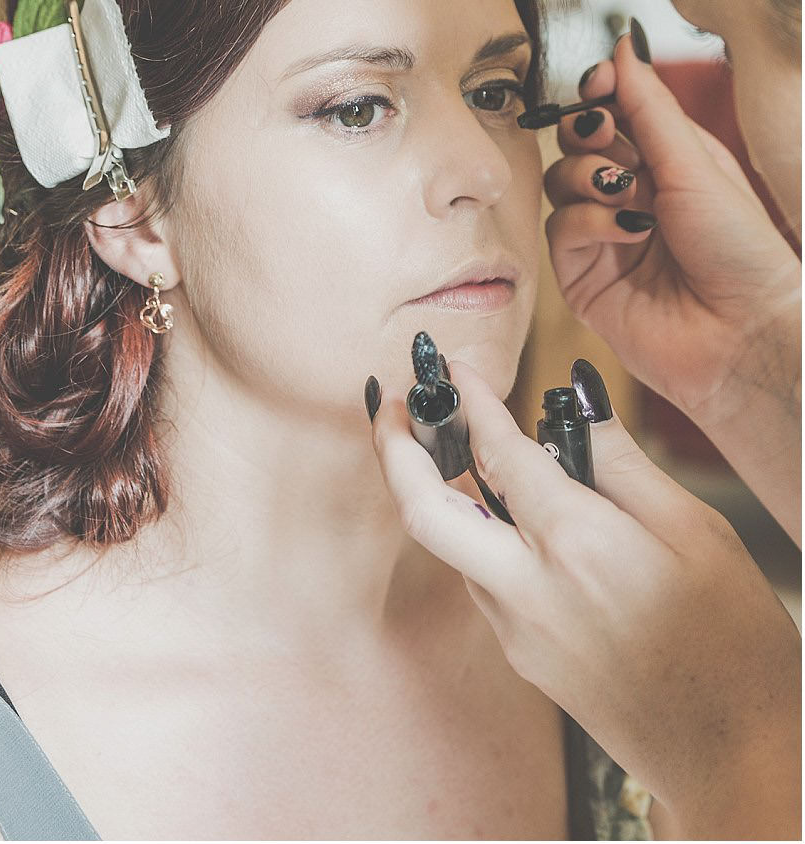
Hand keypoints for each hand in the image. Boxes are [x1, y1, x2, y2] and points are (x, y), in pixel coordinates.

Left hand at [369, 360, 799, 838]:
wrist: (734, 758)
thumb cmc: (735, 646)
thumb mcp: (700, 534)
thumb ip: (622, 464)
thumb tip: (570, 402)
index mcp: (576, 546)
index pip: (498, 453)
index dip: (471, 402)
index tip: (455, 368)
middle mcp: (527, 589)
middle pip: (422, 508)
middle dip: (393, 448)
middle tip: (394, 403)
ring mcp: (514, 631)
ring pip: (448, 546)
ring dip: (434, 490)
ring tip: (447, 444)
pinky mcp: (520, 658)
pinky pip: (481, 581)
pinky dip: (478, 535)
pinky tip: (506, 514)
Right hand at [546, 28, 798, 426]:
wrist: (743, 334)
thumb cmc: (742, 253)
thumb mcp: (698, 163)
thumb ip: (650, 105)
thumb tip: (624, 46)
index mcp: (668, 163)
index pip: (614, 112)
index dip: (600, 93)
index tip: (599, 83)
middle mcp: (632, 194)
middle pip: (577, 140)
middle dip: (589, 132)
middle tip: (610, 135)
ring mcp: (604, 233)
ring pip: (560, 180)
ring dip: (588, 177)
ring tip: (625, 194)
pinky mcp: (581, 273)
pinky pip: (559, 227)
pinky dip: (588, 222)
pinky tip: (627, 233)